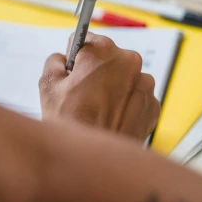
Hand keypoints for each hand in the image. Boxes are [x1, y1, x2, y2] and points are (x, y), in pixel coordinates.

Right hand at [39, 33, 159, 140]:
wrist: (93, 162)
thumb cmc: (70, 122)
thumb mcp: (48, 85)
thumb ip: (55, 61)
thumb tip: (61, 59)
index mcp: (103, 51)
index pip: (87, 40)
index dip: (77, 56)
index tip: (74, 68)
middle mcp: (130, 62)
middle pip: (109, 59)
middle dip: (96, 72)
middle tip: (82, 95)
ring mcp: (145, 85)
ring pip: (125, 79)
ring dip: (113, 88)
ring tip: (97, 110)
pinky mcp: (153, 106)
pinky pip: (137, 98)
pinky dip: (126, 105)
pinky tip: (111, 119)